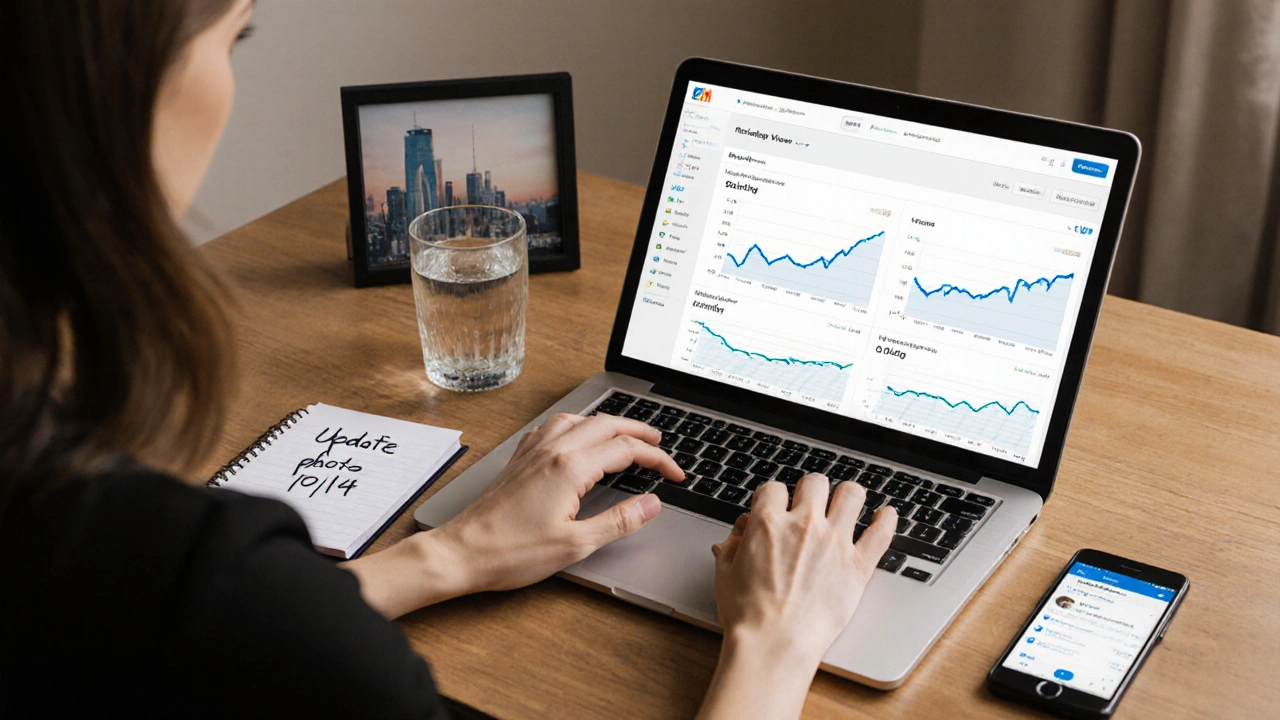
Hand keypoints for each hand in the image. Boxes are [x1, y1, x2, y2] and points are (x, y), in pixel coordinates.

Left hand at [428, 413, 682, 593]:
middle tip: (660, 444)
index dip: (657, 458)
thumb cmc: (512, 552)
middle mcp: (552, 450)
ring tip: (626, 435)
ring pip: (580, 419)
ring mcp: (534, 451)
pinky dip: (578, 425)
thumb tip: (651, 504)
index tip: (675, 473)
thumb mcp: (576, 544)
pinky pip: (554, 426)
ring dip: (608, 423)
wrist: (463, 552)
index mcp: (570, 467)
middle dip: (639, 432)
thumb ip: (619, 521)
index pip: (626, 449)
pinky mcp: (520, 458)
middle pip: (606, 424)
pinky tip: (578, 436)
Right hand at [698, 475, 895, 719]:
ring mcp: (834, 543)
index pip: (773, 488)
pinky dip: (886, 520)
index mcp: (768, 523)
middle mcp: (803, 525)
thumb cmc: (748, 615)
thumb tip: (739, 532)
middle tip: (810, 502)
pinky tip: (887, 515)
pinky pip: (880, 533)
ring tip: (847, 500)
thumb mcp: (725, 572)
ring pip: (851, 494)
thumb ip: (731, 545)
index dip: (772, 496)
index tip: (775, 505)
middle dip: (810, 489)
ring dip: (848, 494)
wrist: (775, 644)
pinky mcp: (857, 566)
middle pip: (814, 482)